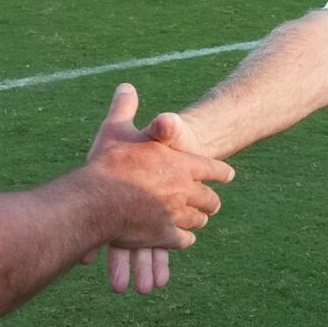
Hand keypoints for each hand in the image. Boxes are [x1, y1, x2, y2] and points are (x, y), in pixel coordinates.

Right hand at [97, 109, 220, 294]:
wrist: (98, 201)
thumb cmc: (109, 164)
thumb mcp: (117, 129)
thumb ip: (125, 108)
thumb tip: (126, 86)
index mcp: (182, 163)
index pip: (213, 168)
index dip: (221, 172)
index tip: (229, 176)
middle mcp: (185, 189)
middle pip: (209, 198)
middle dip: (211, 201)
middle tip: (213, 203)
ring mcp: (177, 215)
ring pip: (198, 220)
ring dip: (198, 219)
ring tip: (198, 221)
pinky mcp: (165, 236)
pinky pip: (183, 240)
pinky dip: (184, 239)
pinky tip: (183, 239)